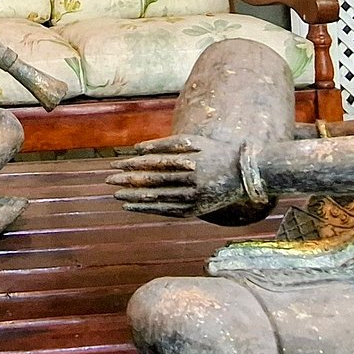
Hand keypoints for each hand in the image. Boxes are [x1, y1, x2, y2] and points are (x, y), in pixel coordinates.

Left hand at [107, 134, 242, 217]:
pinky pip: (165, 211)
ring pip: (158, 199)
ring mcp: (193, 199)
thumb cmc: (213, 152)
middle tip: (109, 180)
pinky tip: (131, 207)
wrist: (244, 174)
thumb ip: (165, 144)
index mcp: (189, 163)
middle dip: (129, 181)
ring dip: (134, 198)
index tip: (116, 165)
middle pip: (153, 182)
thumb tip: (137, 148)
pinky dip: (147, 209)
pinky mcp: (194, 211)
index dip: (133, 165)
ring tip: (116, 195)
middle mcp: (191, 183)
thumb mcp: (193, 142)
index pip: (154, 165)